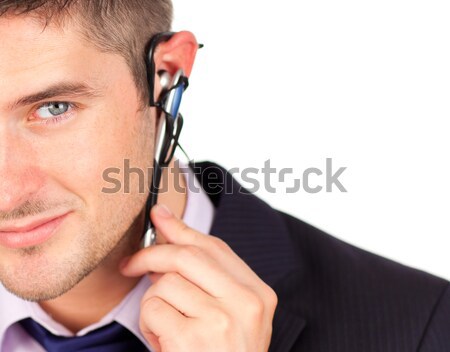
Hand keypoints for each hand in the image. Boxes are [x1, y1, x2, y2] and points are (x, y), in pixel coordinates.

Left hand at [120, 204, 277, 351]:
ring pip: (166, 283)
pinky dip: (149, 323)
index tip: (158, 216)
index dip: (181, 229)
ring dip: (153, 302)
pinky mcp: (193, 339)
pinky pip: (154, 308)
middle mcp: (246, 303)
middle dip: (152, 255)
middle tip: (132, 264)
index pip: (215, 247)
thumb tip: (165, 224)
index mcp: (259, 293)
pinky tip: (164, 341)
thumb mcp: (227, 314)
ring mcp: (222, 321)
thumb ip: (203, 273)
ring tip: (166, 326)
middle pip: (187, 256)